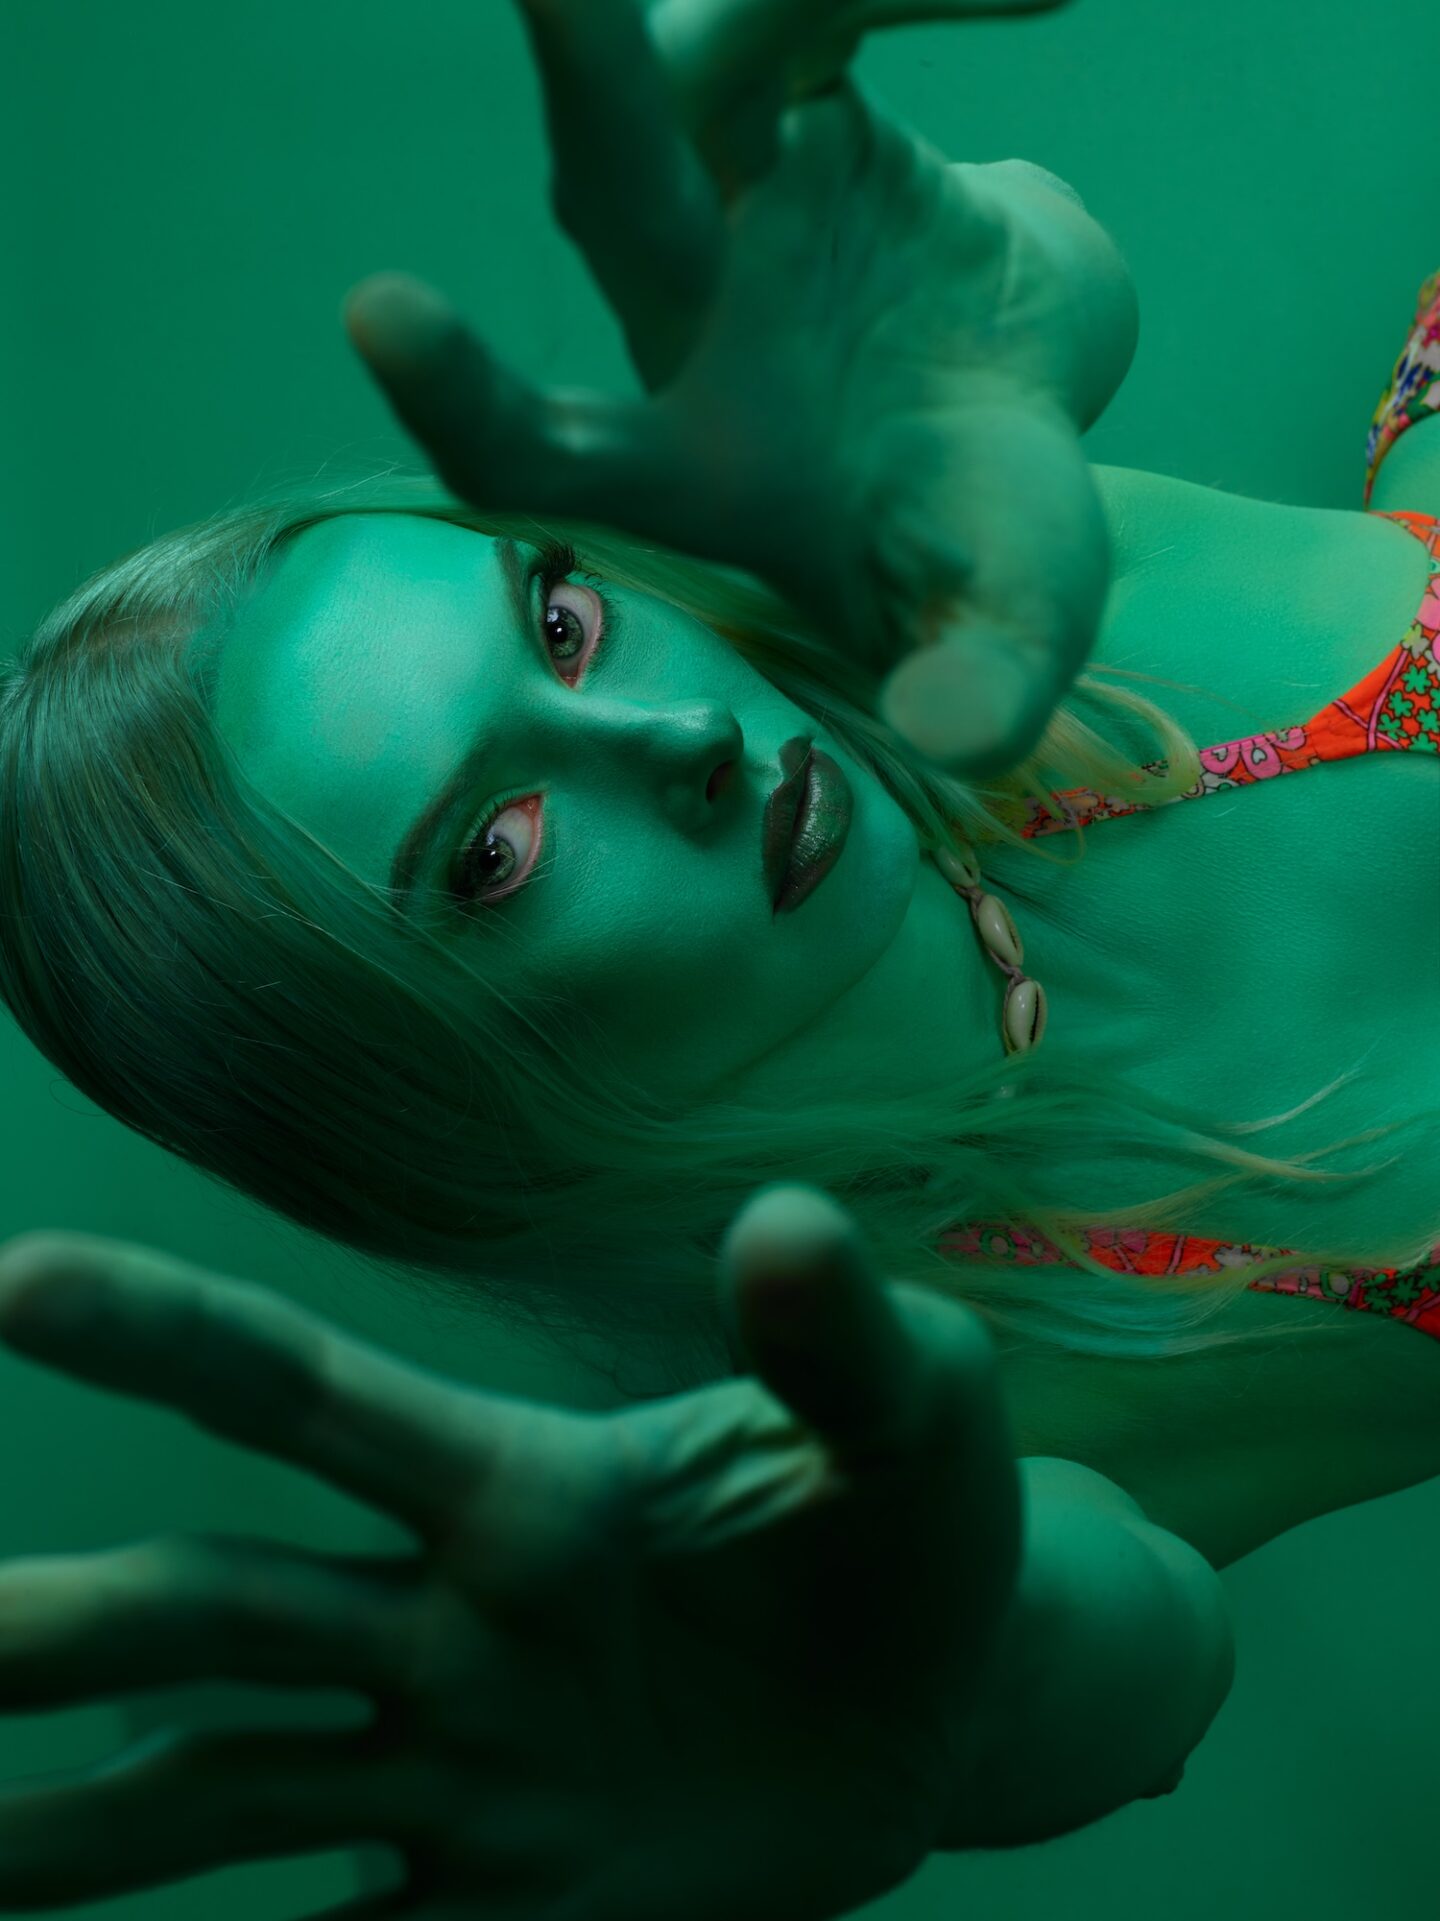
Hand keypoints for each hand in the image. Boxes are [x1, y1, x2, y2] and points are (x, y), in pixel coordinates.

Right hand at [0, 1185, 1020, 1920]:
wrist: (942, 1704)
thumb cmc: (915, 1521)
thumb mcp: (909, 1412)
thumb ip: (835, 1337)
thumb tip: (785, 1223)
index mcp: (528, 1489)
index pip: (317, 1400)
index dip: (170, 1341)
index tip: (19, 1288)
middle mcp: (452, 1628)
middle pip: (215, 1617)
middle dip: (56, 1630)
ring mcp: (463, 1781)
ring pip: (217, 1795)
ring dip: (71, 1833)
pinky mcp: (507, 1915)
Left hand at [341, 0, 1132, 779]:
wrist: (1012, 386)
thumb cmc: (981, 534)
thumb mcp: (1010, 619)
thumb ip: (986, 682)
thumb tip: (959, 732)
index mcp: (698, 467)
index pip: (547, 452)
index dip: (467, 398)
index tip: (379, 306)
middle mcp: (681, 314)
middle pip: (616, 188)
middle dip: (590, 76)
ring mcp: (728, 191)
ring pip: (727, 46)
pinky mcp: (791, 93)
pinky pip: (833, 2)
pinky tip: (1050, 11)